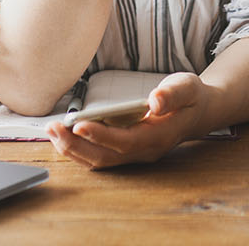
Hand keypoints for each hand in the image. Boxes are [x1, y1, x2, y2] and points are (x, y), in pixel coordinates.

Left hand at [44, 72, 210, 168]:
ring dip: (72, 149)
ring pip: (99, 160)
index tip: (78, 125)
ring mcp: (134, 155)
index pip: (125, 141)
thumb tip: (155, 100)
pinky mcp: (125, 152)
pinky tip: (63, 136)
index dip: (101, 136)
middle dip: (76, 146)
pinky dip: (78, 149)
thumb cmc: (190, 98)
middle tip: (53, 128)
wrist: (197, 112)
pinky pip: (99, 157)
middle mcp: (144, 151)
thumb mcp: (188, 87)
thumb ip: (173, 94)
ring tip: (51, 131)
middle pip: (105, 157)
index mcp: (158, 136)